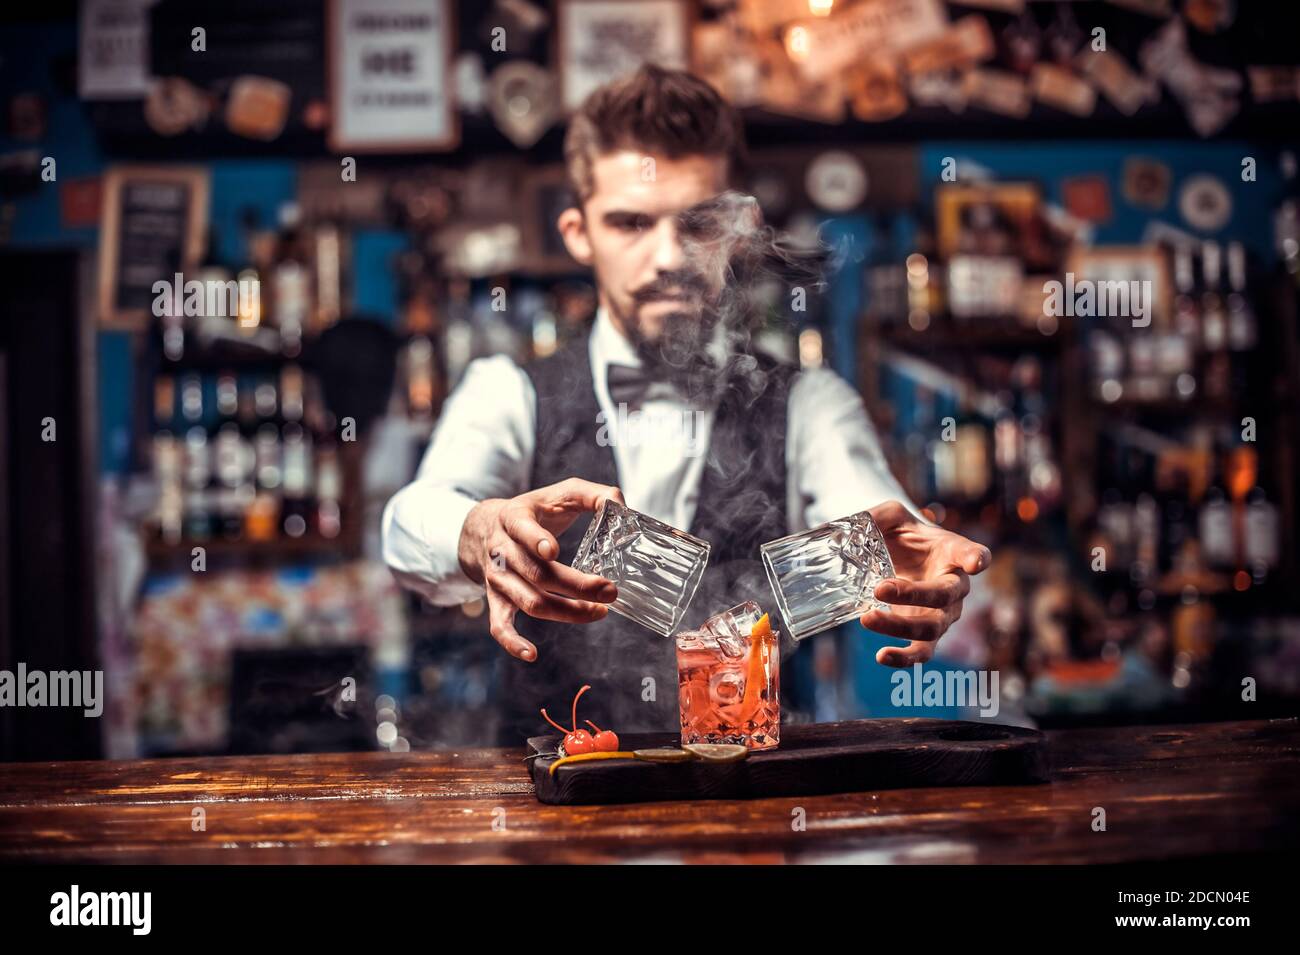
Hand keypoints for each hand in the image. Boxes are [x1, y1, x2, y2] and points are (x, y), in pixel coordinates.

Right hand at [459, 478, 624, 662]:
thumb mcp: (558, 493)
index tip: (552, 551)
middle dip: (576, 586)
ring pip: (529, 601)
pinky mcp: (497, 599)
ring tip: (599, 612)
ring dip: (566, 612)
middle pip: (537, 574)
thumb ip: (591, 494)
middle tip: (610, 591)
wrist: (484, 528)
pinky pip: (499, 625)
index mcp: (514, 518)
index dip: (535, 540)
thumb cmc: (533, 510)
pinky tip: (531, 654)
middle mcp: (502, 550)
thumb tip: (620, 505)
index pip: (522, 530)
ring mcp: (498, 578)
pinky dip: (512, 643)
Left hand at [857, 500, 991, 667]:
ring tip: (868, 618)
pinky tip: (882, 656)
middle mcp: (955, 585)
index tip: (975, 562)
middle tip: (880, 589)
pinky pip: (922, 653)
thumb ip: (880, 516)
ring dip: (899, 626)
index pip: (972, 553)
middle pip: (945, 595)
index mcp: (953, 552)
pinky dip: (904, 658)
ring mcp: (942, 613)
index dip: (975, 558)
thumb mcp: (891, 517)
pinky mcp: (925, 634)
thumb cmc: (903, 536)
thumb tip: (863, 523)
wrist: (898, 559)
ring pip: (931, 628)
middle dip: (913, 594)